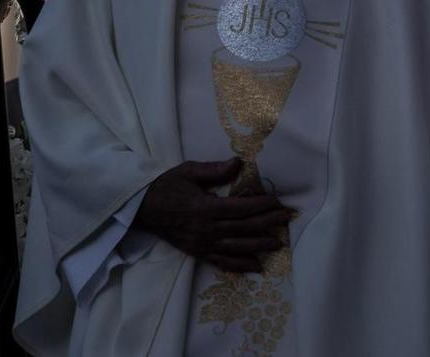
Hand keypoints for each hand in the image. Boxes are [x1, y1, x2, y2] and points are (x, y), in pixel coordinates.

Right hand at [133, 159, 292, 273]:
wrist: (143, 207)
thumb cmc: (168, 185)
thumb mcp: (189, 171)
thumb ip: (213, 169)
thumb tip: (238, 163)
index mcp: (204, 208)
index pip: (240, 209)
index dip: (261, 206)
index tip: (277, 202)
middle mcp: (205, 229)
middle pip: (242, 228)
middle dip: (267, 224)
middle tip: (286, 219)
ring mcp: (201, 244)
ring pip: (236, 247)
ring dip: (258, 246)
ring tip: (278, 243)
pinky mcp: (197, 253)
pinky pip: (221, 261)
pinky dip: (239, 265)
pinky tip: (255, 266)